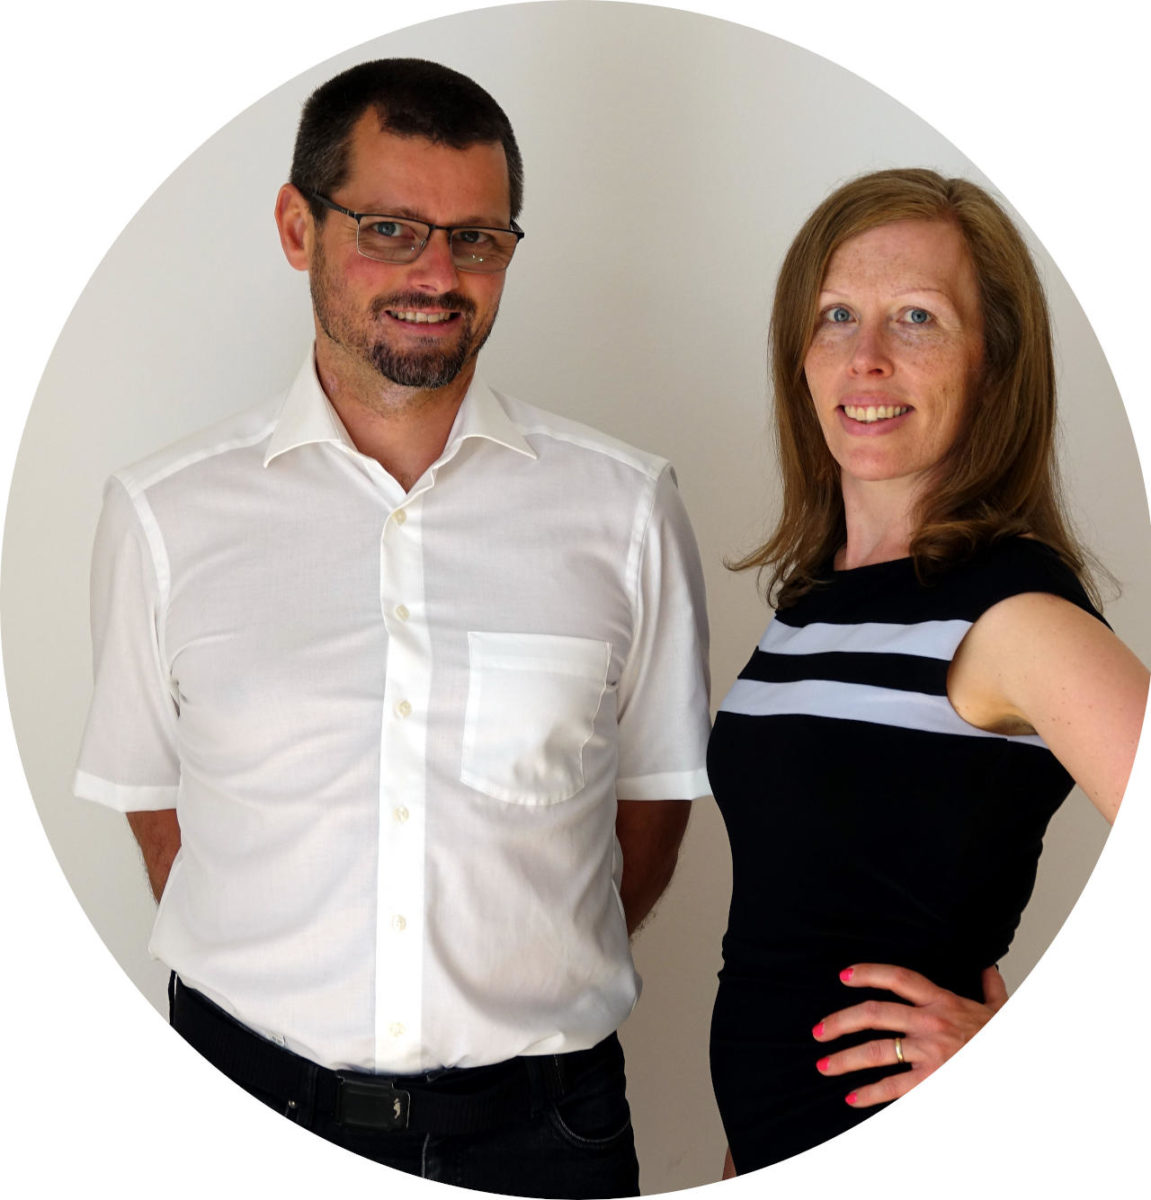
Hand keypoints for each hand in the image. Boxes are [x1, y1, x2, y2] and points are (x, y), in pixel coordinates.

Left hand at [812, 963, 1007, 1107]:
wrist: (1024, 1070)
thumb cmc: (1006, 1042)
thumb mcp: (1001, 1011)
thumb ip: (991, 988)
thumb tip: (988, 969)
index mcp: (943, 1001)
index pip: (899, 978)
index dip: (869, 972)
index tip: (844, 976)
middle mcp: (931, 1023)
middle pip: (875, 1013)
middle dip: (841, 1022)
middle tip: (818, 1031)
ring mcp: (931, 1053)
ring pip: (877, 1052)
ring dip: (845, 1060)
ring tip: (824, 1066)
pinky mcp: (934, 1082)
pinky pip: (894, 1088)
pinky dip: (870, 1095)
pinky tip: (852, 1098)